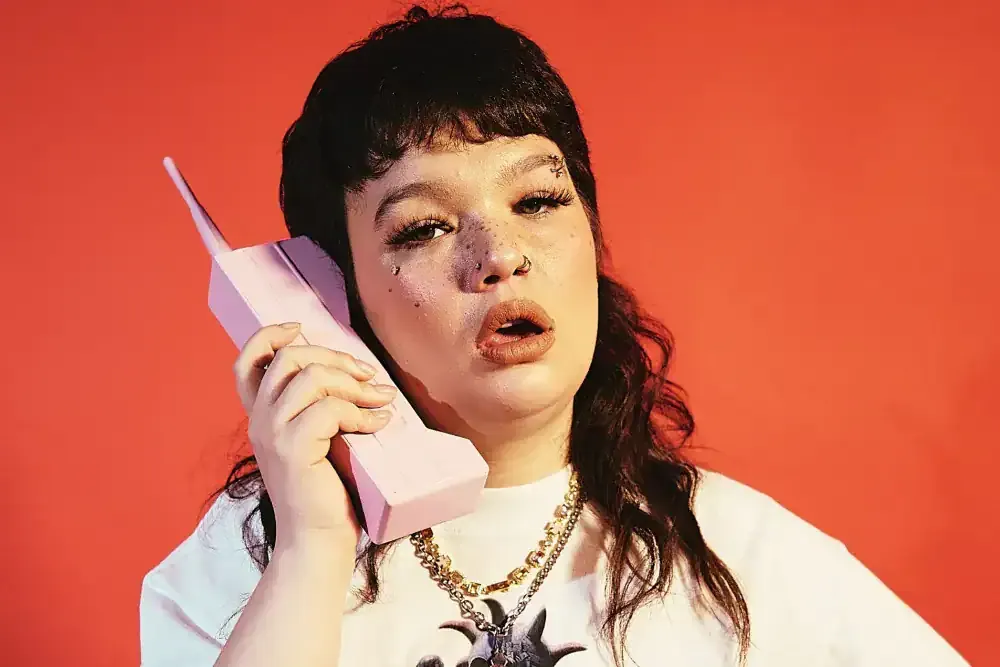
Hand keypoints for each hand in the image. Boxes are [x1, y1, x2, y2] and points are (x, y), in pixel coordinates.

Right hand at [232, 323, 396, 554]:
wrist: (318, 542)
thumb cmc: (328, 491)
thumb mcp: (321, 438)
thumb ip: (322, 406)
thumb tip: (356, 371)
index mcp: (261, 416)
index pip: (247, 361)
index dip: (271, 335)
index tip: (303, 329)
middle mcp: (259, 421)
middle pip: (287, 358)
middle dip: (335, 357)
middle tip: (368, 375)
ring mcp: (272, 434)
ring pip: (309, 378)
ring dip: (353, 383)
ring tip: (380, 400)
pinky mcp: (292, 449)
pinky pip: (329, 409)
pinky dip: (361, 413)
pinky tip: (380, 425)